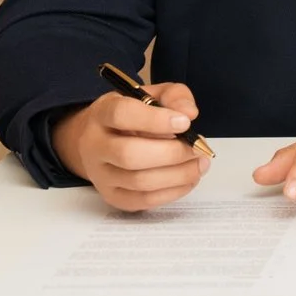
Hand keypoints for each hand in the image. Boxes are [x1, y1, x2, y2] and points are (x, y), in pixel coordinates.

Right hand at [51, 82, 210, 211]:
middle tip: (197, 148)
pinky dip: (172, 191)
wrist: (101, 140)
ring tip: (200, 163)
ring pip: (138, 181)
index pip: (122, 115)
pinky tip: (189, 178)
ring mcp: (100, 175)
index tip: (185, 122)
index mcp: (102, 114)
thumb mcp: (153, 95)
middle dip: (172, 153)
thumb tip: (188, 114)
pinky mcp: (112, 196)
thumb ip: (174, 97)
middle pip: (129, 155)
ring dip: (177, 174)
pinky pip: (143, 200)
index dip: (155, 120)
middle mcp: (95, 145)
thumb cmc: (133, 116)